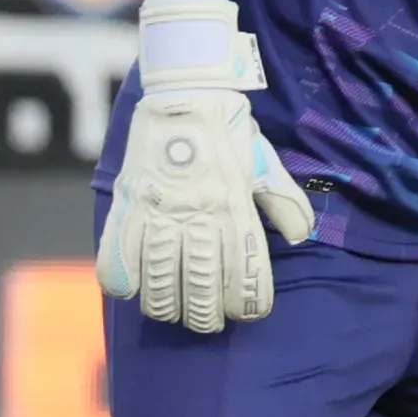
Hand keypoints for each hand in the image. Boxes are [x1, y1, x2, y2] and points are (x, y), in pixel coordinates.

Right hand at [94, 88, 320, 331]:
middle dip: (205, 316)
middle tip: (207, 323)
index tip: (245, 313)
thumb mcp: (265, 163)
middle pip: (200, 285)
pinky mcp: (127, 203)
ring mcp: (158, 209)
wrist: (184, 93)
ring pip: (158, 279)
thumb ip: (284, 202)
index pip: (243, 272)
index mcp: (234, 206)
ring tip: (173, 313)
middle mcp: (197, 213)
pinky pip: (117, 255)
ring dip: (166, 306)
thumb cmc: (229, 131)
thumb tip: (300, 236)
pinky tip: (133, 290)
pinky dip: (123, 281)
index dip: (246, 304)